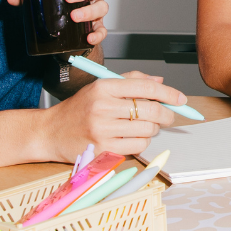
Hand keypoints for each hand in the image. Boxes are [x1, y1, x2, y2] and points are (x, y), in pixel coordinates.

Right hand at [44, 70, 183, 157]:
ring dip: (152, 129)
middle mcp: (102, 107)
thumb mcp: (100, 87)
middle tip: (169, 116)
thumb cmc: (78, 109)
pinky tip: (133, 138)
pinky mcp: (102, 149)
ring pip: (147, 130)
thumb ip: (131, 81)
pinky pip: (137, 146)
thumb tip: (160, 82)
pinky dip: (141, 142)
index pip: (145, 87)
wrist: (50, 132)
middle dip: (166, 114)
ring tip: (144, 127)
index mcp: (103, 87)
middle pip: (150, 110)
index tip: (180, 99)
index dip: (168, 93)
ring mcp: (102, 129)